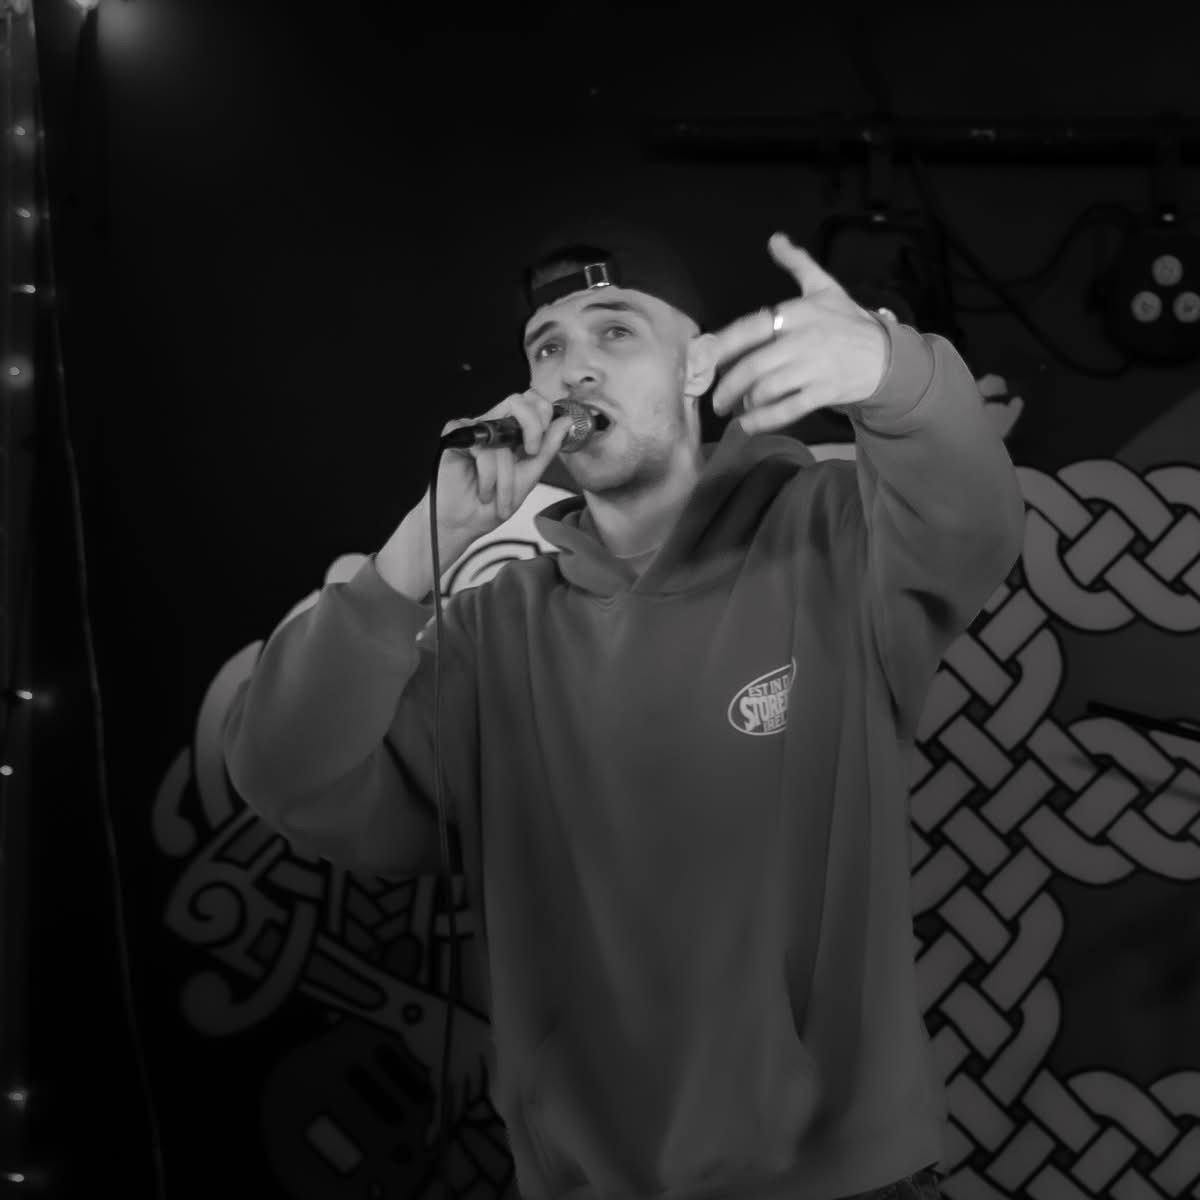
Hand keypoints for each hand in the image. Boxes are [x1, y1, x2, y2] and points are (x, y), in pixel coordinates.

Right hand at [436, 390, 575, 539]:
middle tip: (532, 453)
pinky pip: (482, 448)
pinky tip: (483, 492)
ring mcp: (473, 429)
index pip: (531, 402)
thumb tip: (566, 420)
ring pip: (501, 436)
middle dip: (532, 428)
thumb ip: (546, 449)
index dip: (543, 414)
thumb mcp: (528, 476)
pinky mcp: (454, 436)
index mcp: (511, 432)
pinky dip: (488, 476)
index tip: (544, 443)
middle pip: (518, 401)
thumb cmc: (491, 504)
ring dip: (506, 476)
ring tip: (501, 499)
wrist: (463, 526)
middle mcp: (492, 426)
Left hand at [710, 233, 889, 434]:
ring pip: (768, 389)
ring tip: (737, 410)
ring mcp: (815, 368)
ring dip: (745, 403)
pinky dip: (764, 420)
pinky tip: (750, 425)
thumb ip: (797, 265)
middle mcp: (803, 339)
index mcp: (798, 312)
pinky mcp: (825, 392)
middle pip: (754, 366)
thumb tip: (775, 239)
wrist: (887, 355)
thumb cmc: (849, 322)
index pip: (751, 328)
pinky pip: (788, 409)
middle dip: (728, 387)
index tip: (705, 359)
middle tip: (716, 400)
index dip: (723, 345)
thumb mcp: (825, 287)